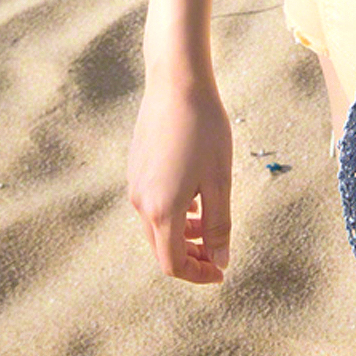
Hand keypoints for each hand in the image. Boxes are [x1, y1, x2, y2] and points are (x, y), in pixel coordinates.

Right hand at [127, 73, 233, 283]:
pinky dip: (172, 212)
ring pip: (156, 225)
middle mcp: (140, 201)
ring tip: (208, 222)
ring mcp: (134, 183)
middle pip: (162, 248)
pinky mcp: (135, 166)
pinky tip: (193, 196)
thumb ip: (219, 226)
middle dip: (190, 257)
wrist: (176, 82)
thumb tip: (221, 261)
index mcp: (161, 210)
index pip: (173, 263)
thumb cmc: (203, 129)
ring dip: (181, 234)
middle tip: (218, 254)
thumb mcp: (219, 181)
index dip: (198, 273)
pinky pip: (151, 203)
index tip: (221, 270)